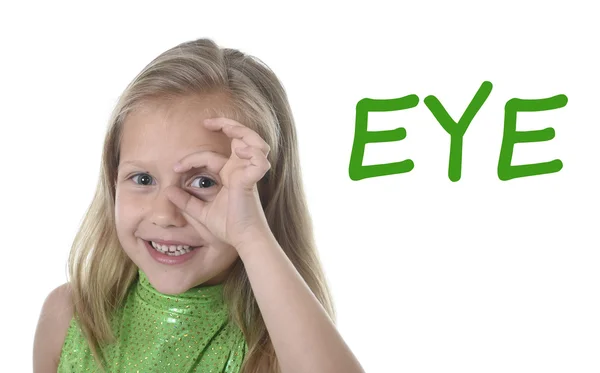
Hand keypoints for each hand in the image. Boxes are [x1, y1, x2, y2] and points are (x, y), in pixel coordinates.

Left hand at [165, 117, 271, 249]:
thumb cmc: (228, 227)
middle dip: (226, 124)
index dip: (191, 159)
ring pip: (254, 141)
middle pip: (241, 137)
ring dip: (242, 131)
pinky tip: (240, 151)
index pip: (210, 156)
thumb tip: (168, 192)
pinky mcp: (252, 180)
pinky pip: (259, 159)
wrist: (242, 239)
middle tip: (207, 122)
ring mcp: (248, 173)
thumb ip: (186, 202)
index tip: (175, 168)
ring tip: (226, 128)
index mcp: (231, 174)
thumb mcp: (201, 212)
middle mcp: (241, 170)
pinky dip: (253, 152)